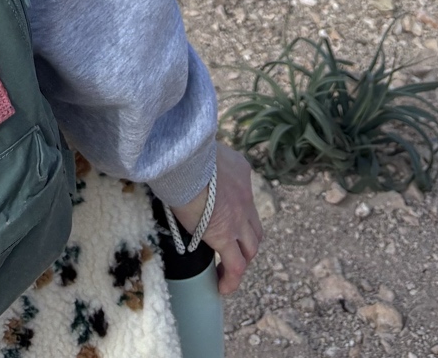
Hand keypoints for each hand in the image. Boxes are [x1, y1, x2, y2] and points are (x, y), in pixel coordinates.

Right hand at [169, 141, 261, 295]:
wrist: (183, 157)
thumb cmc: (182, 149)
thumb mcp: (201, 150)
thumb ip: (201, 161)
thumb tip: (184, 167)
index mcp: (240, 170)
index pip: (245, 197)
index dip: (237, 212)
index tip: (223, 218)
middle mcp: (245, 194)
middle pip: (254, 226)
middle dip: (246, 240)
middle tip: (230, 248)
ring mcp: (238, 217)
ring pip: (251, 248)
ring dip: (242, 259)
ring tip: (227, 270)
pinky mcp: (224, 235)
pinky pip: (235, 266)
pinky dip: (231, 280)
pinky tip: (221, 287)